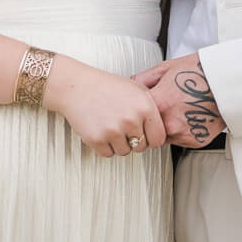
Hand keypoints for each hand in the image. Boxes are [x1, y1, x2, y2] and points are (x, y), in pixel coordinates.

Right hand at [44, 56, 165, 158]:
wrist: (76, 86)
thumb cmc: (106, 86)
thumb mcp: (136, 88)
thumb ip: (152, 107)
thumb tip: (164, 127)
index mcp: (145, 106)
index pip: (159, 139)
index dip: (151, 138)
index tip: (144, 134)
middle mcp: (131, 119)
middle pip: (141, 147)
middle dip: (134, 140)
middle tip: (122, 126)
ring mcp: (114, 130)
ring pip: (124, 152)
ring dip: (118, 143)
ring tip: (110, 124)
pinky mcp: (97, 139)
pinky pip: (108, 154)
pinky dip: (104, 145)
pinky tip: (100, 128)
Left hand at [135, 53, 226, 147]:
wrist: (226, 81)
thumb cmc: (198, 71)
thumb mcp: (166, 68)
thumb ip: (144, 79)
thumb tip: (132, 84)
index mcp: (159, 103)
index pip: (135, 116)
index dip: (136, 110)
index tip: (138, 108)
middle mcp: (169, 122)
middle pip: (148, 130)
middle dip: (150, 122)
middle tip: (159, 110)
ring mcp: (183, 133)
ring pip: (164, 137)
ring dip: (166, 128)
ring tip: (177, 111)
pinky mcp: (195, 140)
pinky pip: (180, 140)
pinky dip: (181, 131)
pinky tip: (188, 116)